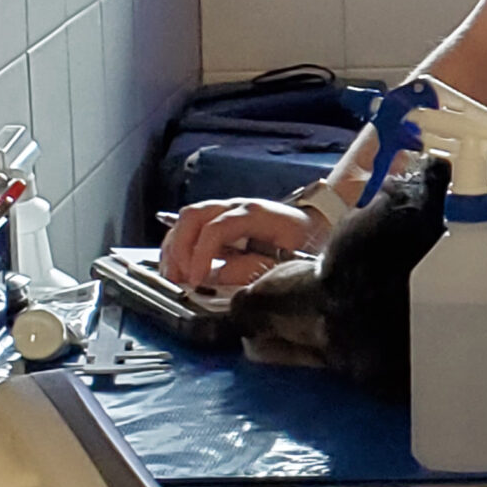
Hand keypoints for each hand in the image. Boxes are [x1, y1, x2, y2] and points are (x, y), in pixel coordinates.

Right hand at [162, 198, 327, 290]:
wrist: (315, 226)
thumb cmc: (304, 241)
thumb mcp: (285, 261)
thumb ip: (249, 269)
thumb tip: (213, 276)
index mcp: (256, 213)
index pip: (217, 227)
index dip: (201, 254)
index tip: (195, 280)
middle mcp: (237, 206)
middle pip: (194, 215)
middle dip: (180, 248)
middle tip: (177, 278)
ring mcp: (226, 210)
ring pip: (187, 219)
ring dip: (174, 247)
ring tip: (172, 276)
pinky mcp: (220, 220)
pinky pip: (189, 227)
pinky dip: (178, 246)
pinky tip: (176, 267)